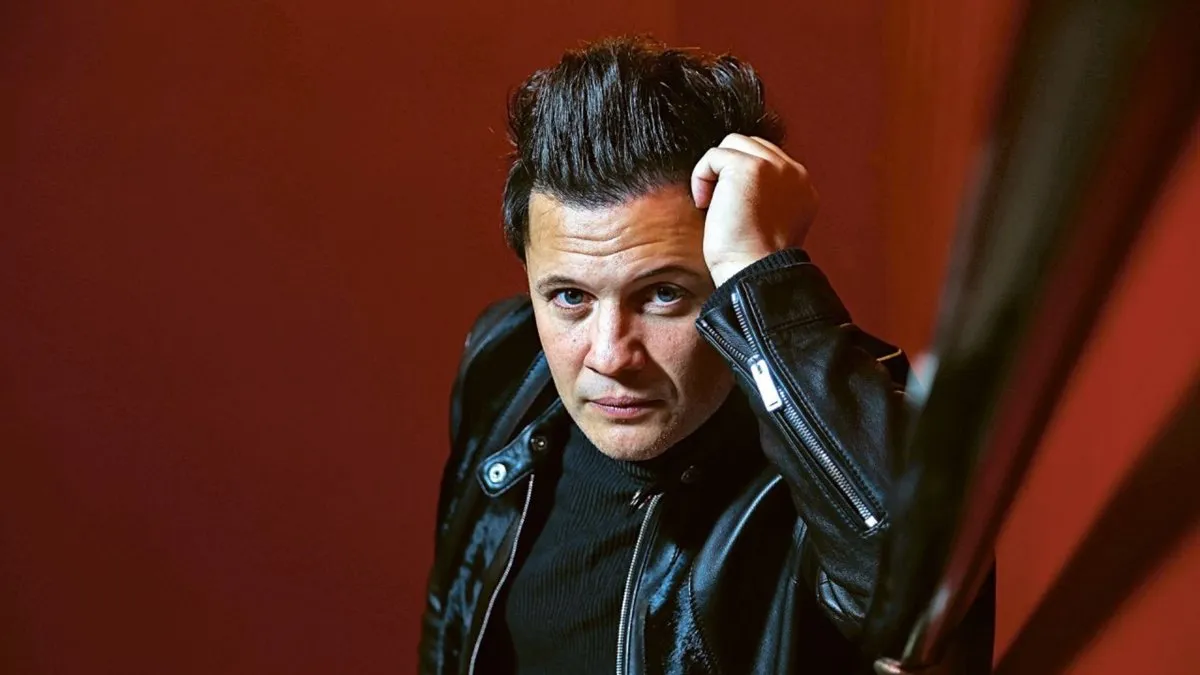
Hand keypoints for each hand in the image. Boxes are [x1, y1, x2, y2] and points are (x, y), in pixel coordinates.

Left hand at [691, 134, 818, 286]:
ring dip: (716, 172)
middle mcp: (794, 172)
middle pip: (751, 145)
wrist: (752, 273)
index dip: (742, 177)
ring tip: (714, 205)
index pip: (768, 158)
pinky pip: (714, 156)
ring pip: (733, 145)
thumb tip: (736, 183)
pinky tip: (705, 205)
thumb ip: (767, 196)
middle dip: (729, 170)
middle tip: (721, 207)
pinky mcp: (749, 167)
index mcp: (803, 187)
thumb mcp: (770, 223)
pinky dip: (701, 177)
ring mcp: (774, 166)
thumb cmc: (752, 260)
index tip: (733, 208)